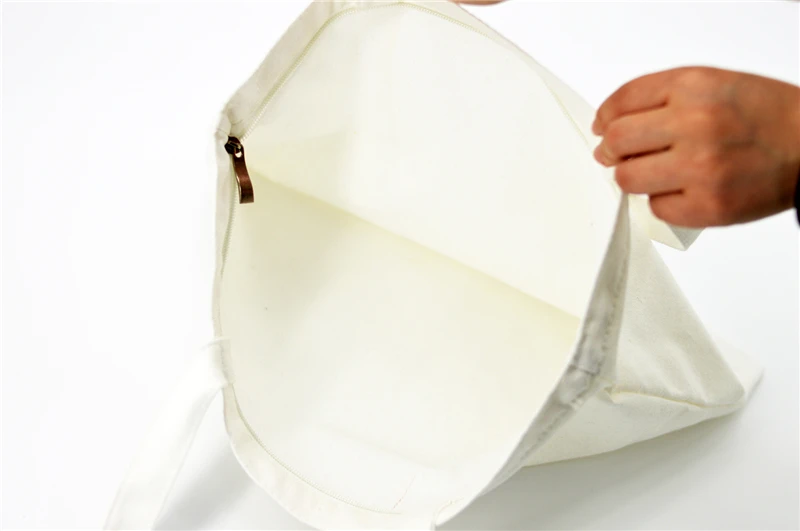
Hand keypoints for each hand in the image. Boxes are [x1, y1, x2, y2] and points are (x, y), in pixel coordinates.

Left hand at [593, 67, 799, 226]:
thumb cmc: (765, 117)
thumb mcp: (714, 85)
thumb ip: (662, 100)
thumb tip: (608, 128)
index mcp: (694, 87)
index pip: (623, 101)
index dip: (606, 117)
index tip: (603, 128)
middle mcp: (695, 124)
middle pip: (617, 142)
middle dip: (613, 152)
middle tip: (623, 157)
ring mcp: (701, 167)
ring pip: (628, 179)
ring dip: (635, 178)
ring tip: (659, 173)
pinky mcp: (707, 206)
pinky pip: (656, 208)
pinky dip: (664, 202)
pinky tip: (685, 190)